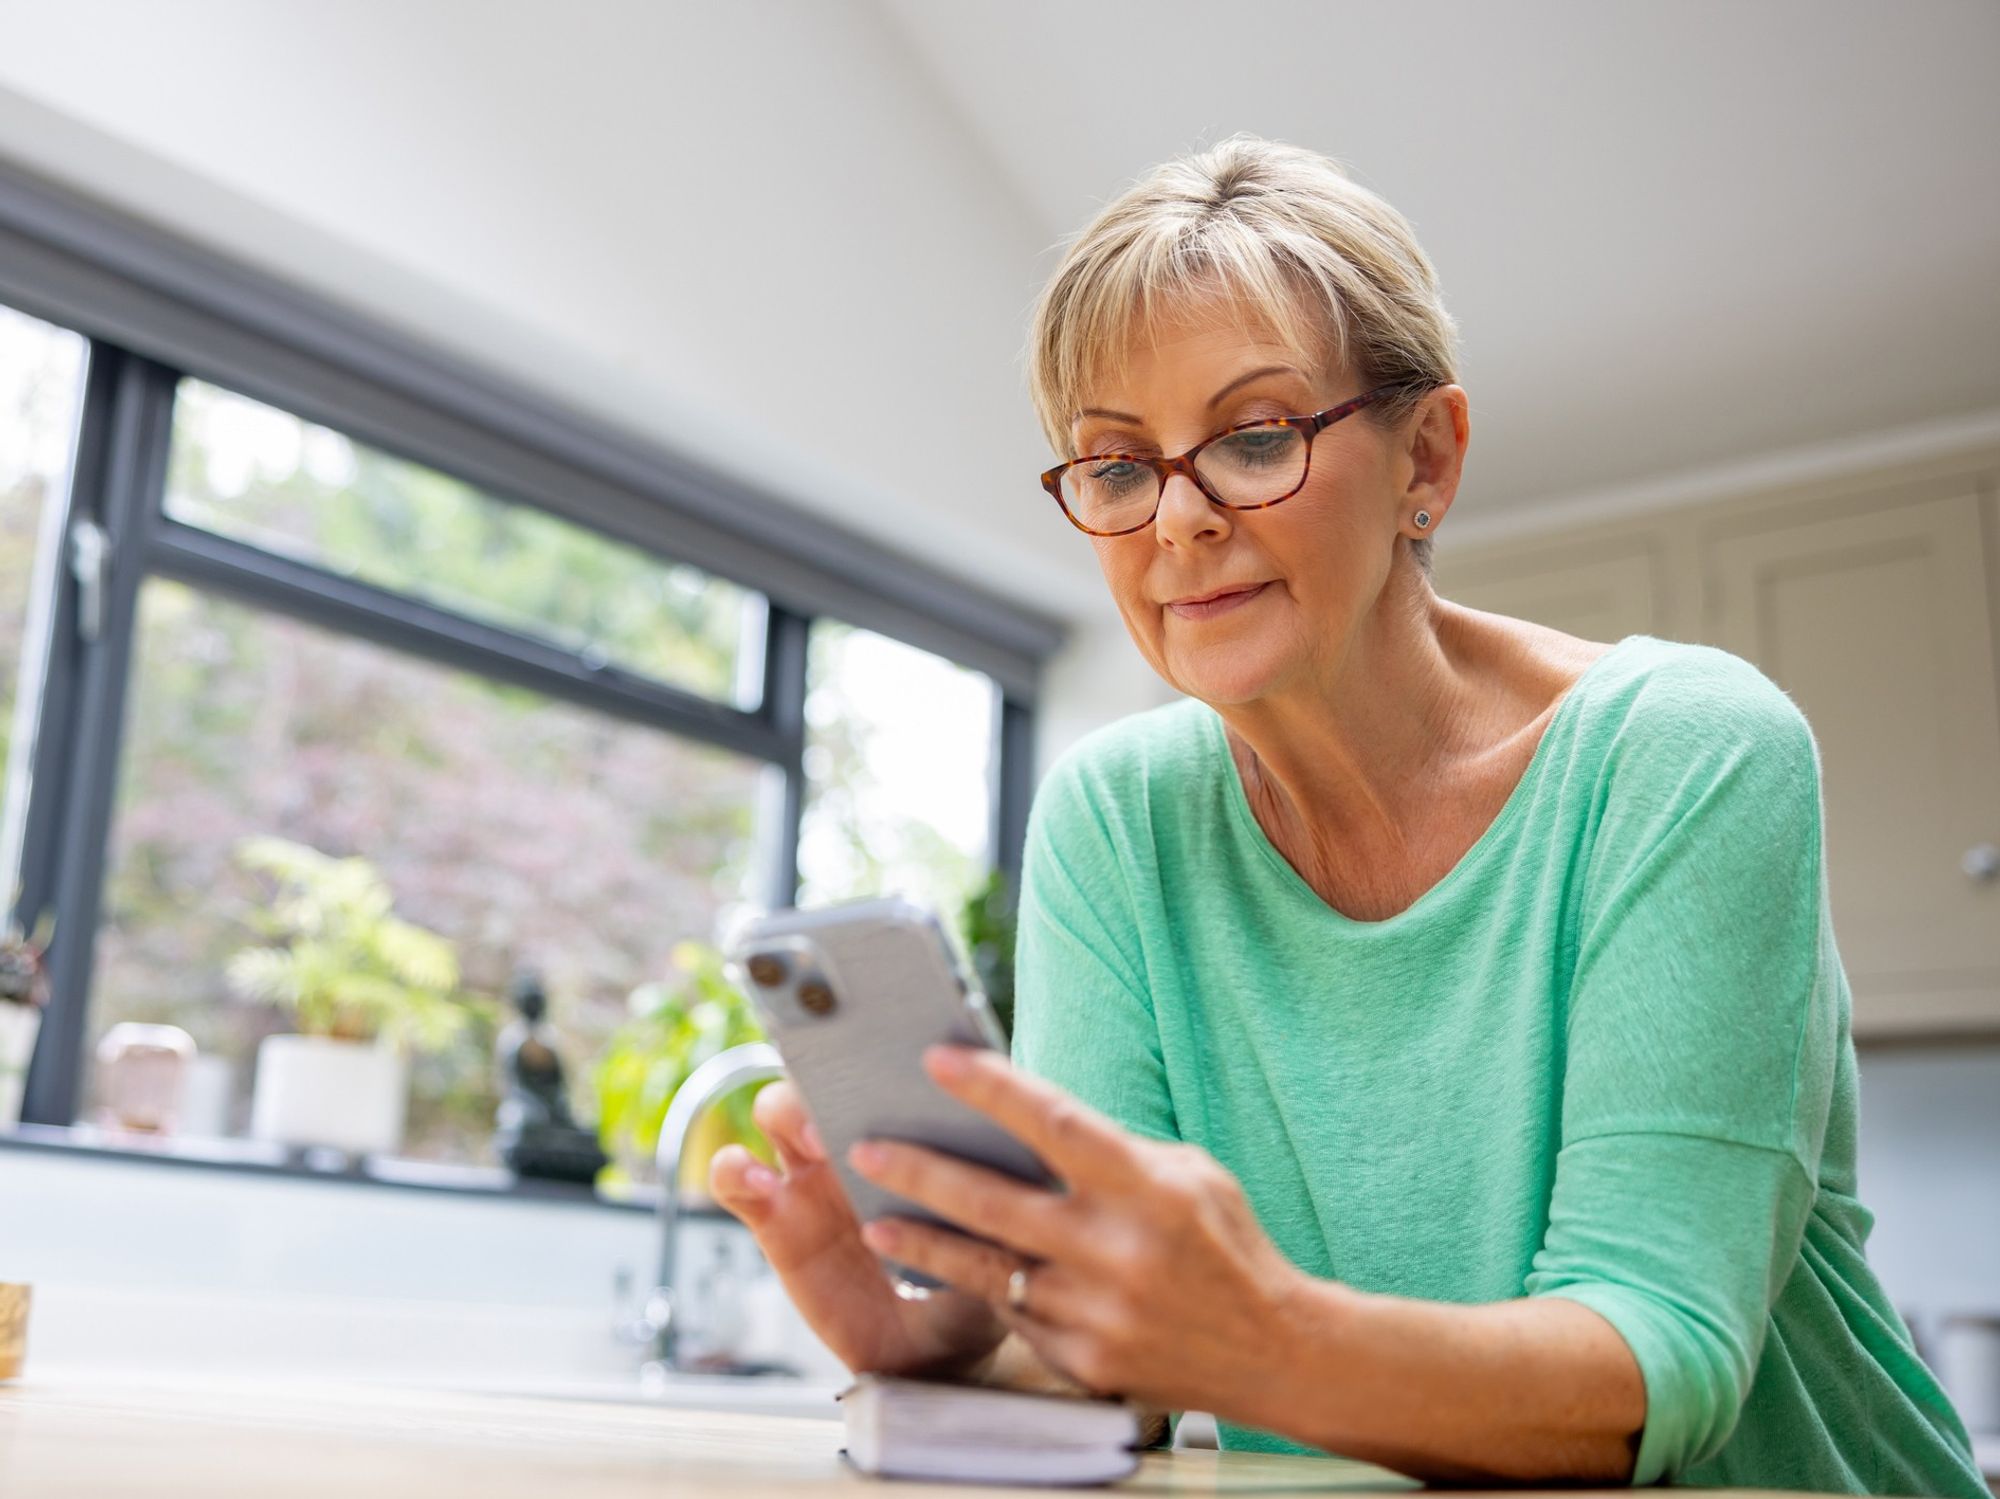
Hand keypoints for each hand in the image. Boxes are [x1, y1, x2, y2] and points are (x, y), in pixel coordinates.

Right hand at [708, 1078, 1007, 1378]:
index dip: (892, 1051)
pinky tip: (756, 1182)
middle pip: (829, 1074)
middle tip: (860, 1101)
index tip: (905, 1063)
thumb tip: (1016, 1163)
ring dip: (786, 1110)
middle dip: (838, 1073)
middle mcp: (858, 1139)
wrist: (932, 1354)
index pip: (894, 1065)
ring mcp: (811, 1174)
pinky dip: (736, 1170)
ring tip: (813, 1143)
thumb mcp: (998, 1248)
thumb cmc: (972, 1283)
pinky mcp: (773, 1216)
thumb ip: (997, 1209)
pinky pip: (737, 1179)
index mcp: (915, 1128)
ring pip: (776, 1110)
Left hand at [845, 1046, 1312, 1420]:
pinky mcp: (1083, 1360)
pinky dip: (983, 1290)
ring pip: (985, 1269)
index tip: (936, 1058)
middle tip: (865, 1148)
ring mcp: (1094, 1312)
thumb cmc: (1226, 1245)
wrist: (1277, 1353)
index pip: (1052, 1123)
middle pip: (992, 1203)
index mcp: (1146, 1187)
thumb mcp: (1186, 1174)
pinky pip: (1016, 1316)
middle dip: (920, 1172)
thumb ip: (1111, 1153)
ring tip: (876, 1222)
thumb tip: (1026, 1124)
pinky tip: (948, 1270)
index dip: (989, 1087)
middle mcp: (1114, 1250)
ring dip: (924, 1244)